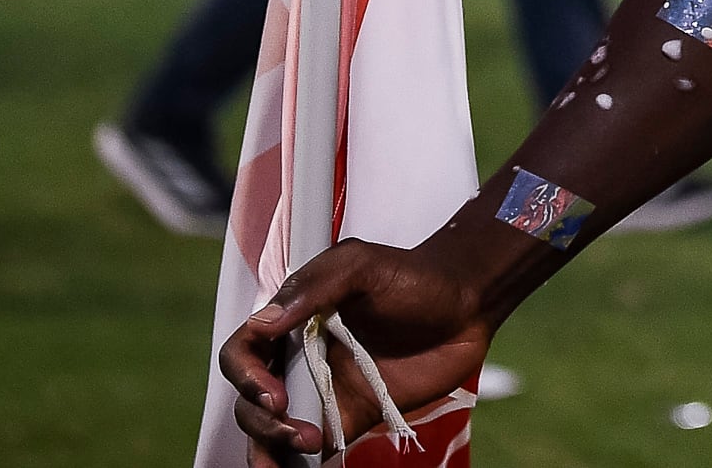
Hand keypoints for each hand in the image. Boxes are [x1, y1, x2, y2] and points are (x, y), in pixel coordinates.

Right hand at [219, 239, 492, 465]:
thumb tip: (265, 323)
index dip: (245, 376)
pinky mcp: (349, 417)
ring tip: (307, 447)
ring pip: (272, 430)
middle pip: (251, 401)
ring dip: (271, 448)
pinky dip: (297, 464)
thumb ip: (316, 285)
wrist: (466, 305)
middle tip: (298, 429)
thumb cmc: (413, 276)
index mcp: (292, 321)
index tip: (272, 393)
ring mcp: (322, 392)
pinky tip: (307, 467)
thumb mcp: (363, 264)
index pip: (244, 352)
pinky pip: (311, 449)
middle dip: (261, 421)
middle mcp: (299, 360)